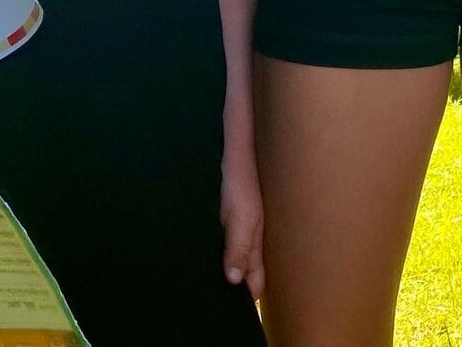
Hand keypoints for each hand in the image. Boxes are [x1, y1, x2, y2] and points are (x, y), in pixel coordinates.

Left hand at [219, 153, 265, 297]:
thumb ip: (238, 248)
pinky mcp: (228, 220)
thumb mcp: (239, 218)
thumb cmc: (240, 185)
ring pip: (235, 259)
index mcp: (255, 244)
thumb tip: (234, 280)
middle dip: (237, 285)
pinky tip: (206, 253)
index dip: (247, 295)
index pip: (256, 281)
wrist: (236, 155)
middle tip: (217, 295)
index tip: (232, 307)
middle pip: (246, 272)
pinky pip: (225, 244)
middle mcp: (249, 240)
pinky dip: (219, 252)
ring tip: (208, 278)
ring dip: (227, 269)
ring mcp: (239, 230)